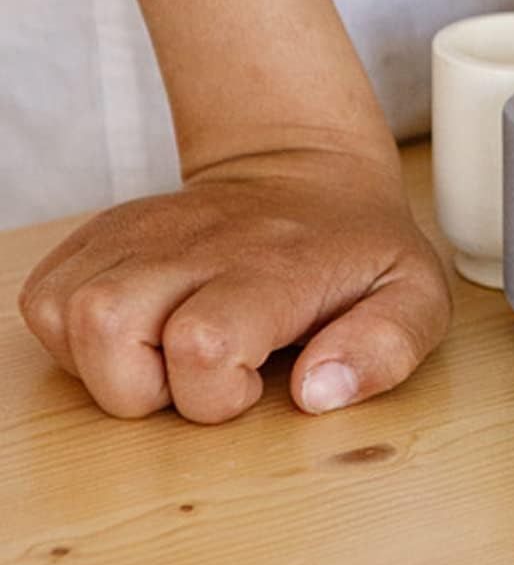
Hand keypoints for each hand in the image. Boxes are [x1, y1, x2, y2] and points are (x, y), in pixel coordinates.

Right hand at [18, 151, 451, 423]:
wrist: (311, 170)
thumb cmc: (360, 247)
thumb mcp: (416, 294)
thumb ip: (387, 348)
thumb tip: (316, 394)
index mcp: (275, 265)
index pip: (202, 341)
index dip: (217, 392)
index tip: (258, 381)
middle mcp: (198, 243)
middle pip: (111, 328)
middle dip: (147, 387)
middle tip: (207, 371)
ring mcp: (145, 232)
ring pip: (68, 312)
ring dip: (107, 363)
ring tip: (169, 353)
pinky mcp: (105, 233)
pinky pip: (46, 296)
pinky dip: (74, 332)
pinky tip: (140, 329)